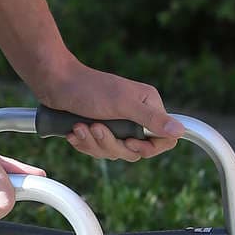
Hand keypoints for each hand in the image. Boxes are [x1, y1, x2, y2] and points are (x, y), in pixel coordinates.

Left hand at [41, 64, 184, 161]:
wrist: (54, 83)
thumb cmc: (88, 88)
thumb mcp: (122, 103)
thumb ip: (151, 118)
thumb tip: (180, 131)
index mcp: (148, 106)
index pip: (164, 139)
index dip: (148, 148)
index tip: (129, 142)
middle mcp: (135, 116)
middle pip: (135, 151)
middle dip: (111, 144)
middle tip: (95, 128)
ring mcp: (115, 124)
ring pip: (113, 152)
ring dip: (93, 143)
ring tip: (79, 127)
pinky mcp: (97, 129)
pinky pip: (96, 149)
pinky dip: (83, 143)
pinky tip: (73, 131)